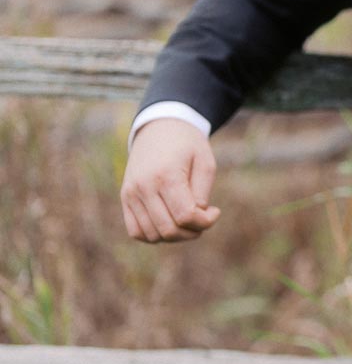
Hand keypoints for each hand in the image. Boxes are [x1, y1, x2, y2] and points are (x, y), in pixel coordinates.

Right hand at [120, 119, 219, 242]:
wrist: (160, 126)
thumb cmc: (187, 145)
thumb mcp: (205, 163)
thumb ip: (202, 194)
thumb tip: (195, 220)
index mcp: (166, 175)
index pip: (185, 216)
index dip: (205, 222)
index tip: (215, 211)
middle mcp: (144, 186)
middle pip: (169, 230)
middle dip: (192, 232)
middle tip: (203, 219)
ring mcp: (131, 193)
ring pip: (152, 235)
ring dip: (175, 236)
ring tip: (187, 220)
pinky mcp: (125, 198)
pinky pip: (136, 231)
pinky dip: (154, 235)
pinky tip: (169, 223)